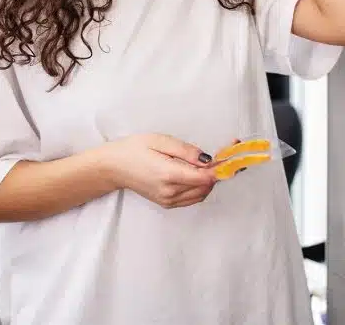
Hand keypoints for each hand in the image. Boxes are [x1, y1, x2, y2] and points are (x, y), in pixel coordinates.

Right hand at [103, 134, 217, 208]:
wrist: (113, 167)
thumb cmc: (134, 149)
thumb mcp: (160, 140)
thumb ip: (186, 151)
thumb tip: (208, 159)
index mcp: (169, 175)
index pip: (205, 178)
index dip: (221, 167)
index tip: (231, 154)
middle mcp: (170, 192)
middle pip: (206, 186)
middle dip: (218, 171)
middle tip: (224, 154)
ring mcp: (168, 201)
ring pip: (201, 194)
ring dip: (210, 180)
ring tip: (210, 162)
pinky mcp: (167, 203)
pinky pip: (192, 198)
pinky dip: (200, 187)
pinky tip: (197, 173)